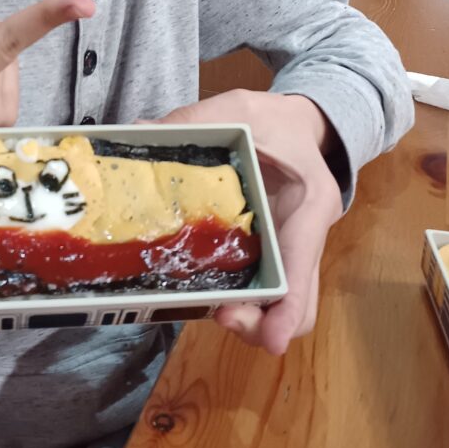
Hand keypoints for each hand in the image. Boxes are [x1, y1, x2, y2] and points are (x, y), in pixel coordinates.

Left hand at [145, 89, 342, 354]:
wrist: (300, 123)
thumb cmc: (274, 119)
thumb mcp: (238, 108)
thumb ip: (195, 120)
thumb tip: (139, 129)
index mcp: (309, 200)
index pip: (303, 260)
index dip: (288, 303)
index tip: (271, 339)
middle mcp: (305, 235)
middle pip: (297, 301)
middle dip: (263, 321)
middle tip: (222, 316)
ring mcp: (291, 250)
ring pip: (282, 304)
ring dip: (251, 318)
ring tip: (213, 310)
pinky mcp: (273, 254)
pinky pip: (264, 289)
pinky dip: (243, 301)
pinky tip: (209, 293)